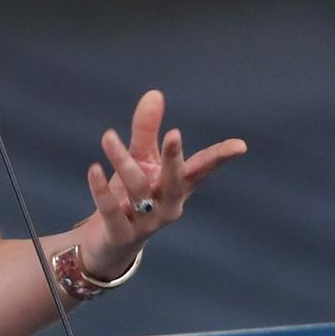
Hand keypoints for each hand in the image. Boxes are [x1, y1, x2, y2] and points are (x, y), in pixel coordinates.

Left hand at [82, 89, 245, 277]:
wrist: (109, 242)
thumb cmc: (132, 196)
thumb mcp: (141, 161)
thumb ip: (147, 130)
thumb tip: (155, 93)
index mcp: (178, 186)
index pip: (202, 169)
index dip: (220, 157)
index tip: (240, 146)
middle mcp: (168, 205)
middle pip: (175, 182)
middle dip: (175, 159)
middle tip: (174, 134)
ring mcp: (147, 223)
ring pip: (138, 189)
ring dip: (122, 161)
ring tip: (108, 136)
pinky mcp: (122, 234)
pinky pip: (112, 211)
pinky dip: (102, 190)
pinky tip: (94, 169)